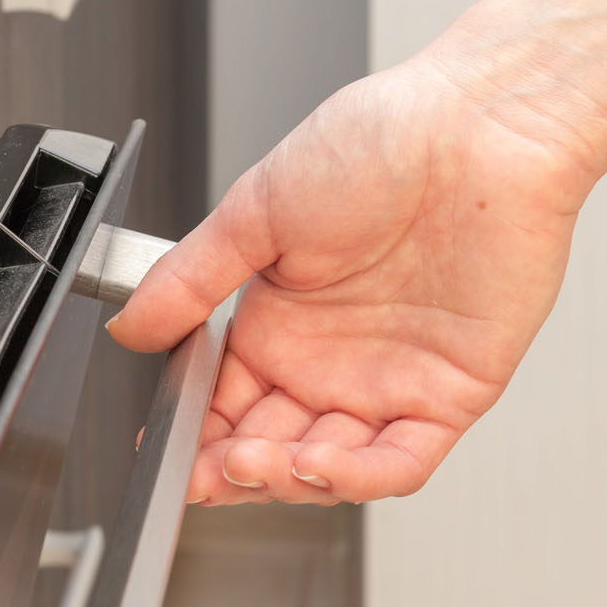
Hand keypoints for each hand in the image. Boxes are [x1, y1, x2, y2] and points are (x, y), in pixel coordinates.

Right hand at [107, 56, 597, 504]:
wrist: (478, 126)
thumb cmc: (380, 143)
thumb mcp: (254, 211)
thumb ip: (189, 280)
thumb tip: (128, 327)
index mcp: (279, 322)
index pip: (222, 405)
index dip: (192, 438)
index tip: (162, 451)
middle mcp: (332, 360)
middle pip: (269, 448)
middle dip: (230, 470)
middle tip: (203, 468)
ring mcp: (390, 381)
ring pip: (330, 468)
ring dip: (285, 481)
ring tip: (250, 463)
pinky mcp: (452, 393)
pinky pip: (401, 461)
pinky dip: (357, 478)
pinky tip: (316, 465)